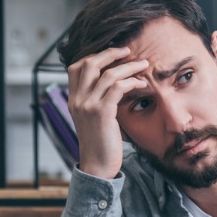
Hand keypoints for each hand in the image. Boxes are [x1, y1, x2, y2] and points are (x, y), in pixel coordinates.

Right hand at [67, 44, 150, 179]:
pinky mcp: (101, 113)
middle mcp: (76, 99)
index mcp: (73, 98)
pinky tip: (141, 84)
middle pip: (89, 63)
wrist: (98, 165)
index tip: (113, 54)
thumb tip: (112, 84)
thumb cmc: (101, 142)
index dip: (94, 56)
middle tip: (128, 50)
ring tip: (143, 65)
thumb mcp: (93, 118)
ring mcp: (87, 105)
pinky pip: (117, 88)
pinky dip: (131, 82)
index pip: (76, 66)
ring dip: (128, 66)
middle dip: (110, 53)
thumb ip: (96, 100)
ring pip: (107, 74)